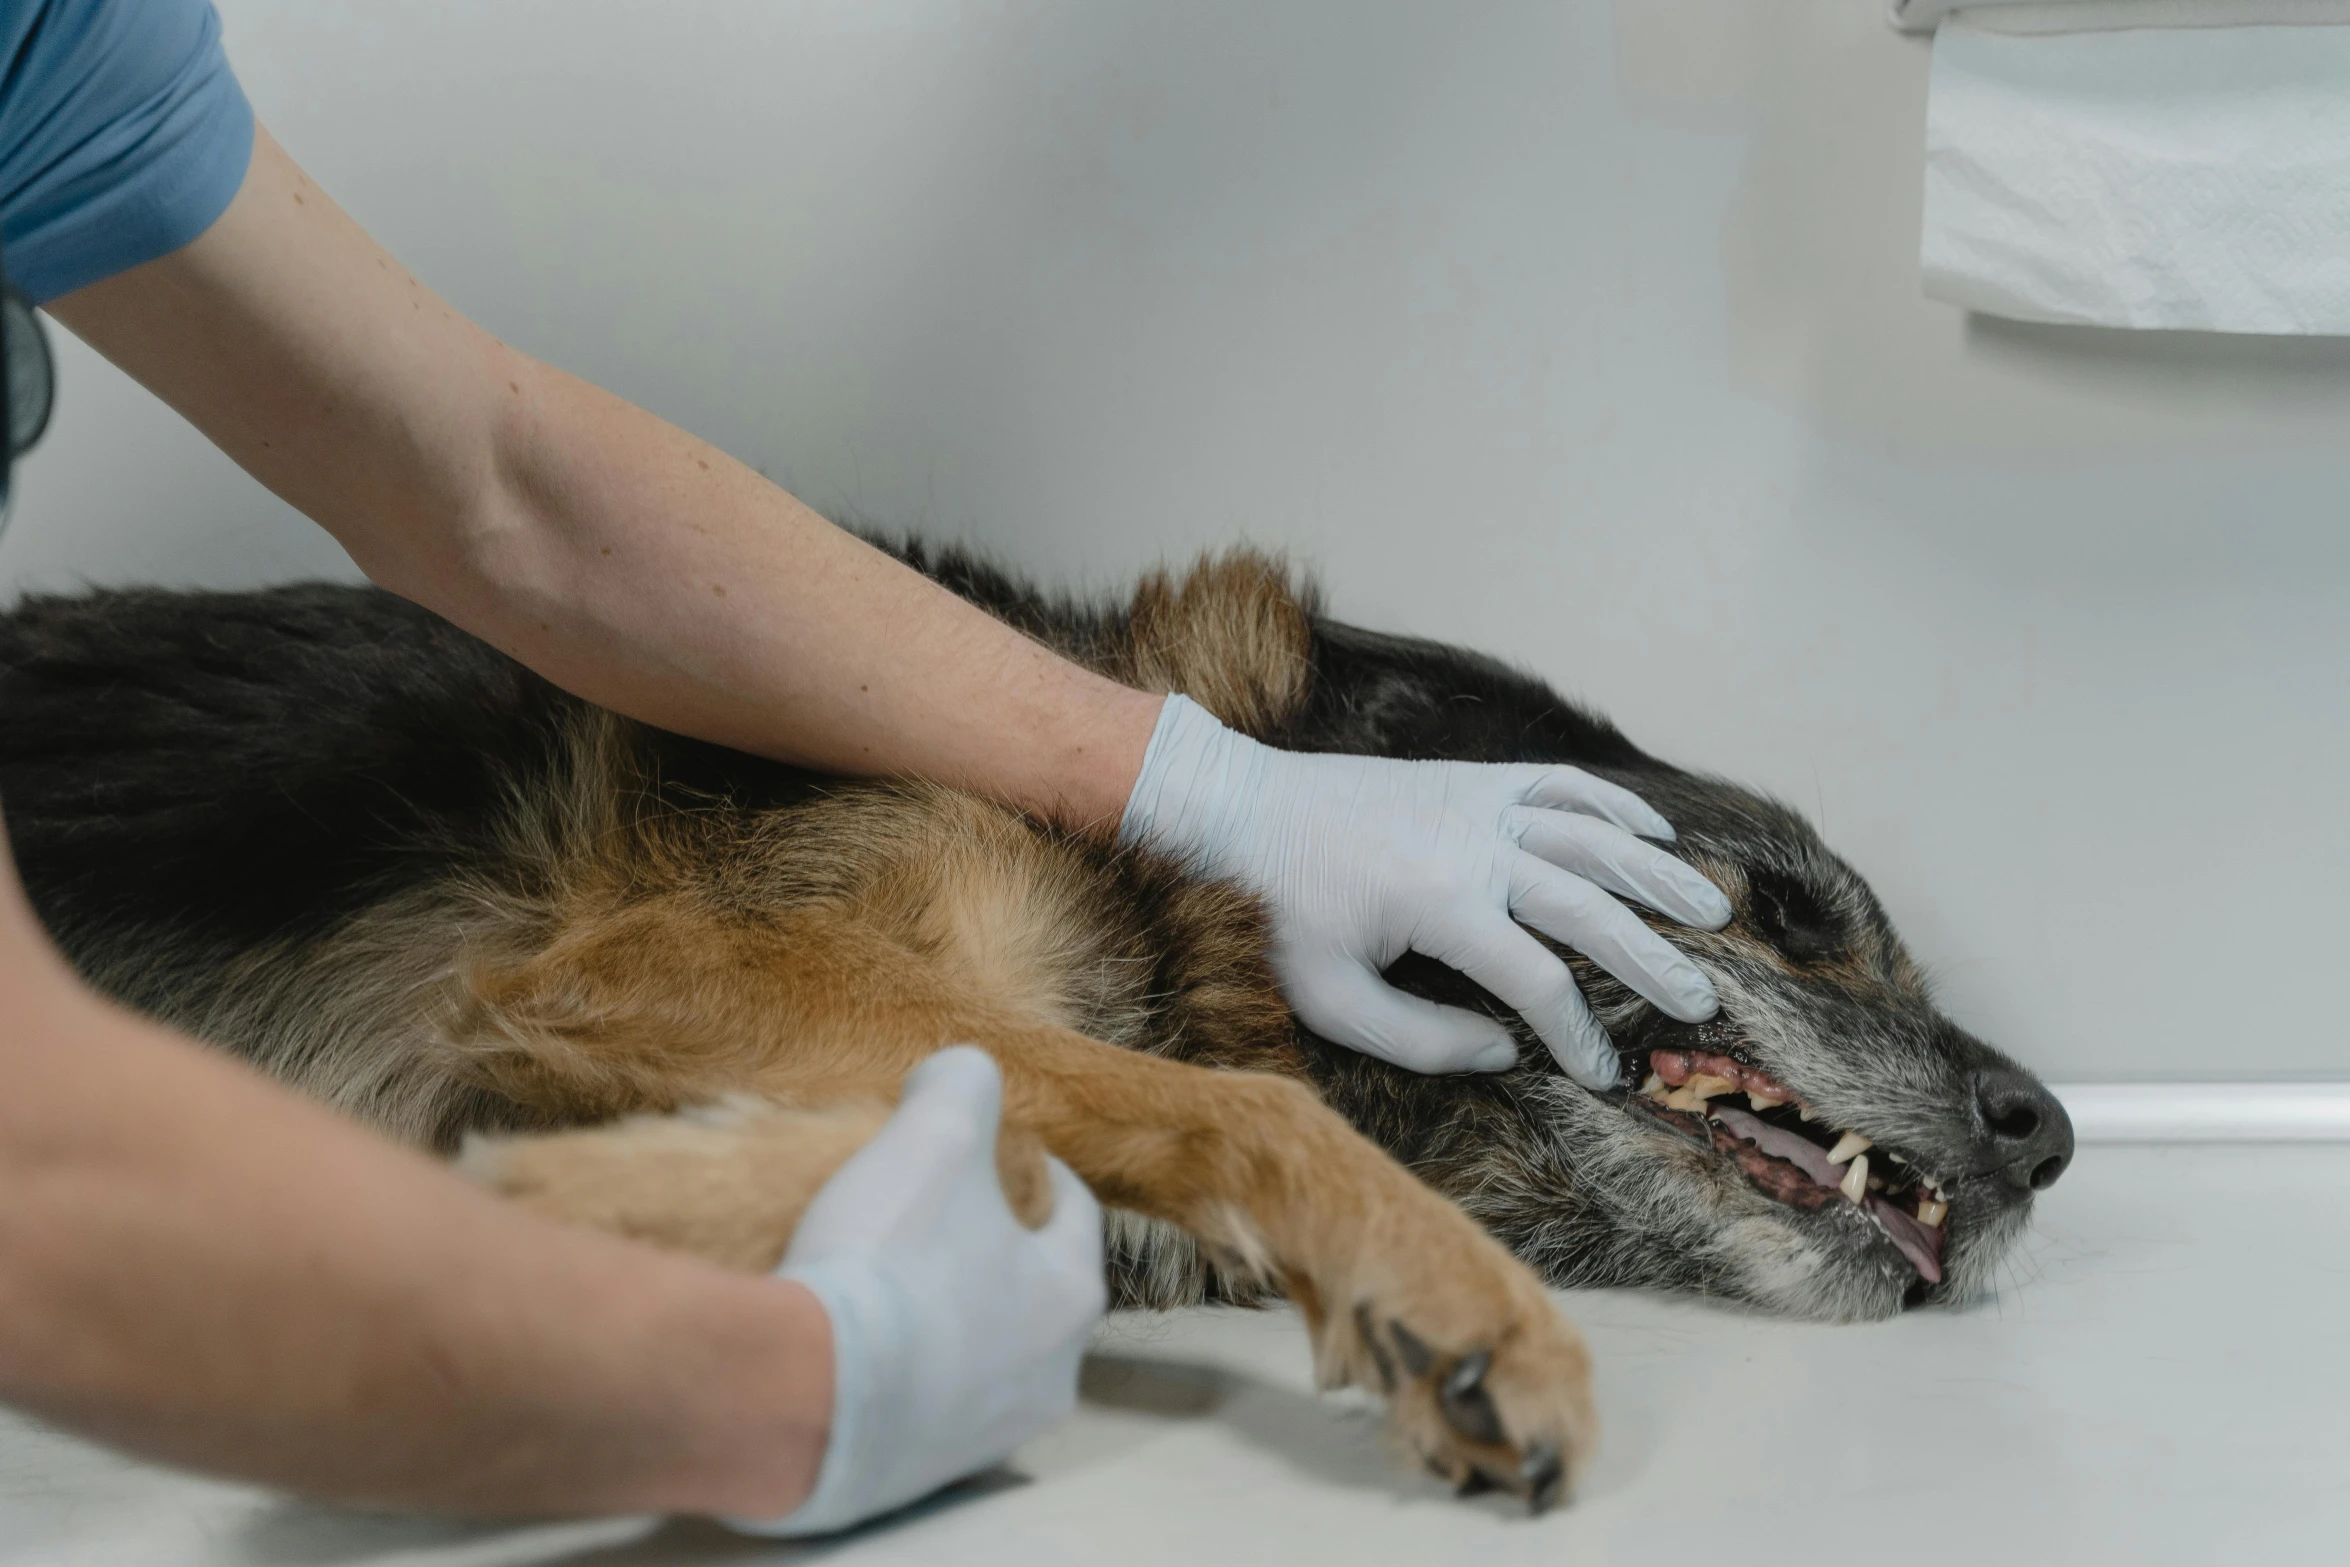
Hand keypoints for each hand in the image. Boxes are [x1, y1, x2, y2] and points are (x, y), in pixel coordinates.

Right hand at [728, 1048, 1105, 1536]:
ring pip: (972, 1354)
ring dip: (939, 1314)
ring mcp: (977, 1438)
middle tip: (933, 1211)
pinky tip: (846, 1338)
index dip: (1034, 1171)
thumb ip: (963, 1084)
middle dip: (986, 1248)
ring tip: (884, 1271)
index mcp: (1069, 1300)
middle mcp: (1043, 1381)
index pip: (1072, 1215)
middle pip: (1025, 1291)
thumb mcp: (934, 1136)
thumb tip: (961, 1071)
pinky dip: (890, 1368)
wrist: (793, 1397)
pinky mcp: (908, 1477)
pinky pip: (912, 1405)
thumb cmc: (886, 1264)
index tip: (997, 1150)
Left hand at [1119, 695, 1732, 1085]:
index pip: (1538, 980)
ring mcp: (1476, 801)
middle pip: (1589, 903)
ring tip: (1710, 910)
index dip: (1577, 1033)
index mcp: (1441, 902)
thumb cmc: (1273, 912)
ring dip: (1656, 872)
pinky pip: (1559, 783)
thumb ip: (1421, 1039)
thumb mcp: (1330, 998)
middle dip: (1651, 956)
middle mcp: (1473, 844)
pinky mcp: (1469, 779)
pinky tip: (1653, 831)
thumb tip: (1506, 1048)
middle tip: (1701, 996)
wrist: (1233, 810)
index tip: (1601, 1072)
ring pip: (1592, 833)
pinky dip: (1613, 804)